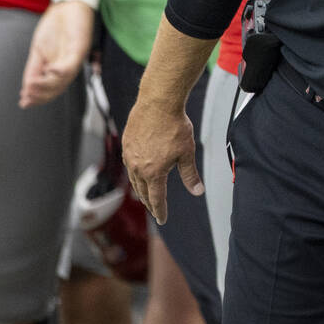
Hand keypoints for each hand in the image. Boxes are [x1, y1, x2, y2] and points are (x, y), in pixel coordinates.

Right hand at [19, 0, 94, 107]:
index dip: (38, 97)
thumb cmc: (56, 25)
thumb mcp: (39, 49)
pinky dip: (61, 69)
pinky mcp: (81, 47)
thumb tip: (27, 86)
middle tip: (27, 97)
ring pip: (64, 78)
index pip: (51, 88)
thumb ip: (34, 67)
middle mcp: (69, 65)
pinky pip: (72, 62)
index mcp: (59, 67)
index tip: (24, 103)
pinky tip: (51, 71)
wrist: (68, 5)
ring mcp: (76, 57)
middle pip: (57, 87)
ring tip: (32, 86)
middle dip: (41, 94)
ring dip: (47, 84)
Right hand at [122, 100, 203, 224]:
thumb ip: (190, 174)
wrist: (158, 104)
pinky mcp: (126, 144)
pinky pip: (129, 164)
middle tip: (155, 209)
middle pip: (143, 191)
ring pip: (134, 179)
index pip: (157, 198)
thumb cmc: (175, 127)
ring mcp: (129, 156)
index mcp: (153, 173)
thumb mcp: (187, 153)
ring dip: (141, 189)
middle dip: (150, 202)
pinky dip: (135, 173)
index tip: (162, 220)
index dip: (160, 211)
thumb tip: (197, 192)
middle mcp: (138, 167)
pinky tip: (139, 172)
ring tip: (146, 194)